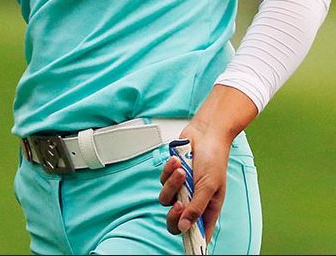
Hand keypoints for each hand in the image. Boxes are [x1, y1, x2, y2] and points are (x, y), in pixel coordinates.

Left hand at [159, 125, 230, 243]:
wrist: (205, 133)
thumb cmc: (214, 159)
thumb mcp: (209, 186)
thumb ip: (196, 207)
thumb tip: (184, 227)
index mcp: (207, 209)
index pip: (197, 234)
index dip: (190, 242)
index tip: (184, 242)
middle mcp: (192, 202)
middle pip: (175, 221)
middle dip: (173, 215)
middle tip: (179, 205)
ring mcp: (181, 189)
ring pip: (166, 199)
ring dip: (172, 184)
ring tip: (182, 171)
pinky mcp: (171, 176)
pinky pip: (163, 180)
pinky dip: (169, 171)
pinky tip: (178, 161)